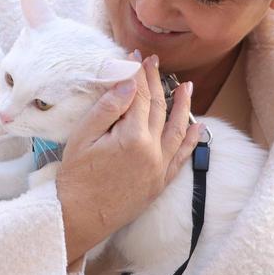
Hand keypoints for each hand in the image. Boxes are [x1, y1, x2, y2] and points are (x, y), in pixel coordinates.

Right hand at [57, 54, 200, 262]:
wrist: (80, 217)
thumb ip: (108, 107)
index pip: (140, 96)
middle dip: (157, 82)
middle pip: (159, 108)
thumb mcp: (84, 136)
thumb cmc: (76, 177)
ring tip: (187, 87)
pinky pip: (182, 157)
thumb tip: (130, 82)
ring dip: (183, 106)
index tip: (136, 57)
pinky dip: (192, 140)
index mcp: (133, 136)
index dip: (138, 73)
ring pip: (177, 129)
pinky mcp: (161, 182)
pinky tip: (197, 127)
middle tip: (154, 63)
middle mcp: (153, 150)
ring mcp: (160, 167)